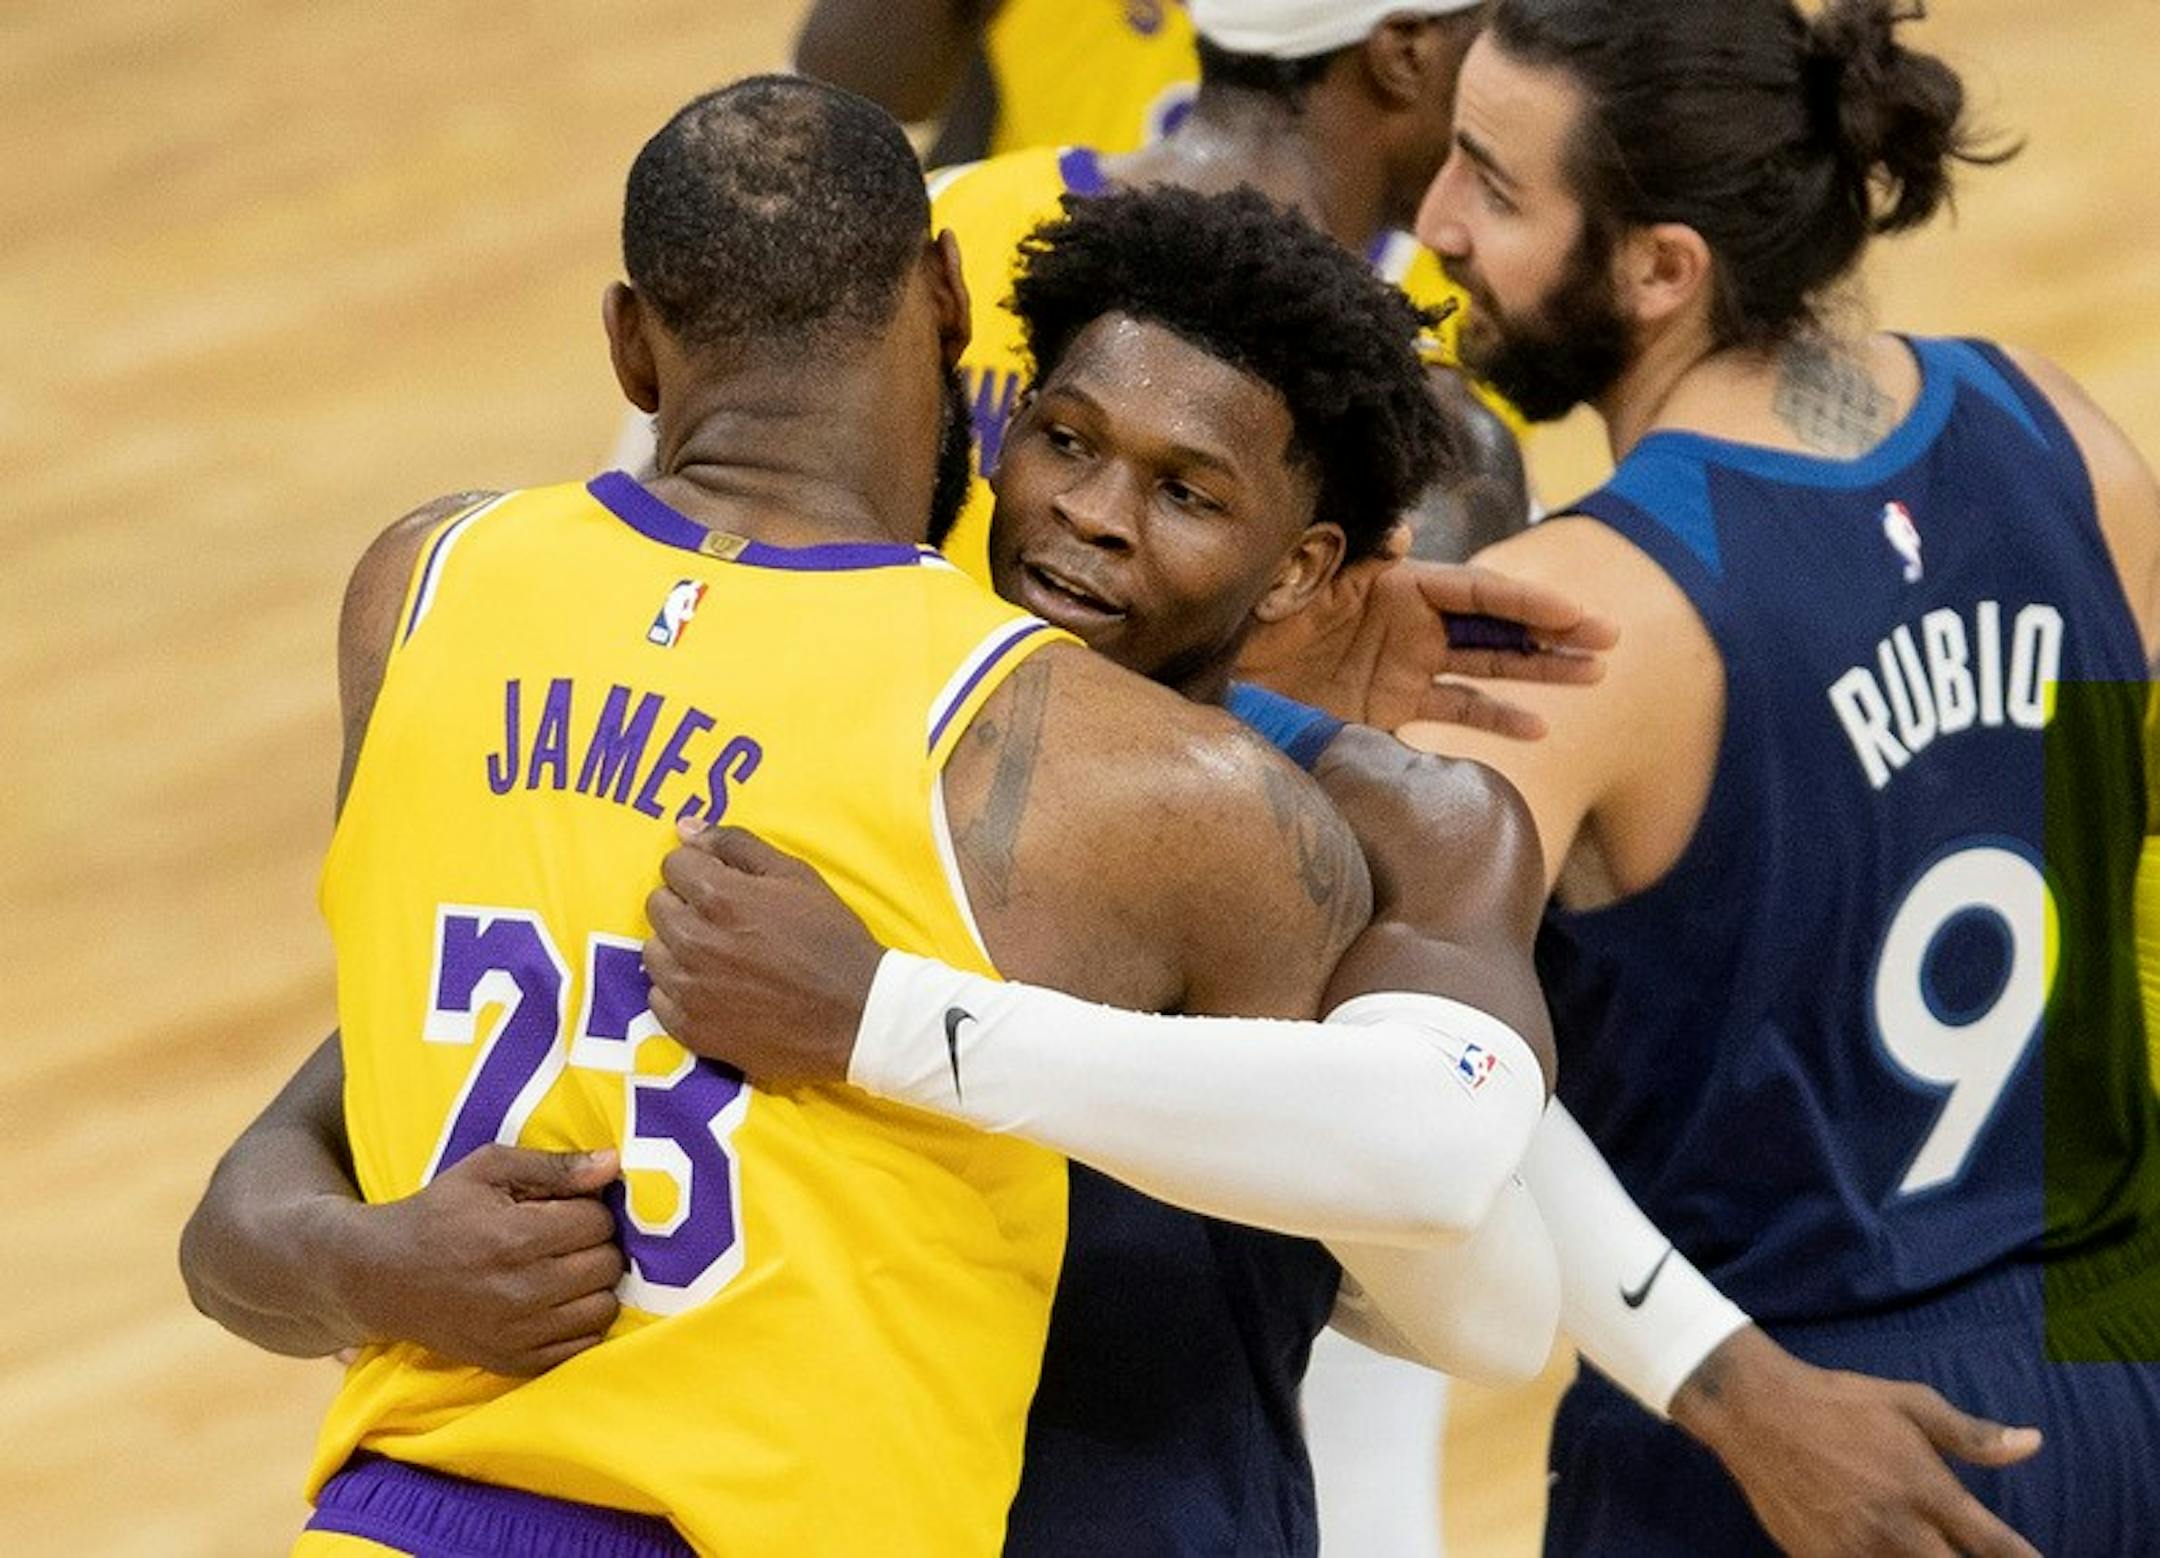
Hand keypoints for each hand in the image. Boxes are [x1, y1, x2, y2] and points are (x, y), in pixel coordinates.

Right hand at [333, 1144, 622, 1376]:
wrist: (383, 1277)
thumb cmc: (439, 1213)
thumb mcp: (488, 1169)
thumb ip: (554, 1166)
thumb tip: (613, 1164)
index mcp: (515, 1238)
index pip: (598, 1223)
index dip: (590, 1210)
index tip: (567, 1209)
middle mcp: (521, 1292)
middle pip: (606, 1266)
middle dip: (596, 1246)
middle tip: (567, 1239)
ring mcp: (517, 1335)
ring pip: (602, 1309)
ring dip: (594, 1286)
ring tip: (564, 1269)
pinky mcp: (513, 1364)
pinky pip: (582, 1347)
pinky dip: (579, 1323)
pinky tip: (556, 1302)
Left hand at [644, 823, 884, 1085]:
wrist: (857, 1015)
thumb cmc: (830, 939)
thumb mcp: (796, 876)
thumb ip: (736, 844)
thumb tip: (686, 827)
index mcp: (719, 897)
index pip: (673, 864)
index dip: (700, 869)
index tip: (724, 885)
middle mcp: (694, 941)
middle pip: (657, 905)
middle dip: (685, 905)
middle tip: (725, 921)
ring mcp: (689, 989)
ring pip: (652, 952)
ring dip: (678, 948)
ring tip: (719, 957)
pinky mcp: (690, 1029)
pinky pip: (659, 998)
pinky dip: (681, 991)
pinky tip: (715, 990)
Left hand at [1234, 552, 1618, 738]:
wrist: (1220, 668)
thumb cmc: (1257, 612)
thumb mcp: (1297, 577)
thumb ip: (1345, 556)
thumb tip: (1399, 534)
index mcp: (1395, 584)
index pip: (1475, 590)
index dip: (1525, 601)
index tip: (1572, 612)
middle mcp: (1409, 622)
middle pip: (1495, 624)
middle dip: (1553, 630)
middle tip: (1609, 638)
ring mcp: (1406, 666)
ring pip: (1489, 666)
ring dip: (1541, 669)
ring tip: (1594, 675)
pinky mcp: (1392, 708)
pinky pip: (1455, 711)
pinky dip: (1496, 720)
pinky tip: (1538, 728)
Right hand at [1671, 1325, 2042, 1557]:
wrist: (1754, 1412)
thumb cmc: (1838, 1402)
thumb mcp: (1909, 1402)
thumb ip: (1972, 1434)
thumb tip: (2033, 1443)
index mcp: (1926, 1490)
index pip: (1996, 1547)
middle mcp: (1898, 1530)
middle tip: (1967, 1552)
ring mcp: (1857, 1552)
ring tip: (1926, 1550)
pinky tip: (1887, 1554)